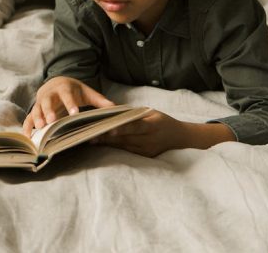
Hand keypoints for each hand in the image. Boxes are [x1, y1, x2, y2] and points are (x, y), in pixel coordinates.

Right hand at [23, 76, 114, 135]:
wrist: (56, 82)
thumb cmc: (74, 90)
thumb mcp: (87, 93)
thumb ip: (100, 101)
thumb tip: (115, 108)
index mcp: (63, 88)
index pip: (66, 95)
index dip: (70, 104)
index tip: (75, 113)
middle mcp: (49, 94)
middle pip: (47, 101)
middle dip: (49, 111)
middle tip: (52, 122)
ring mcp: (40, 102)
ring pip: (36, 109)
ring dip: (37, 119)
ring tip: (40, 129)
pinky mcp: (35, 110)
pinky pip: (28, 119)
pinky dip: (27, 127)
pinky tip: (28, 137)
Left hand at [91, 111, 234, 156]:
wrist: (179, 137)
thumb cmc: (162, 120)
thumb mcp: (151, 112)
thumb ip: (133, 113)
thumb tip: (113, 110)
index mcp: (151, 126)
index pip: (133, 126)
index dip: (119, 128)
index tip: (106, 127)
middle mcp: (148, 140)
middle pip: (124, 138)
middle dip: (105, 135)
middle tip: (87, 132)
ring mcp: (145, 150)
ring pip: (122, 145)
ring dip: (106, 142)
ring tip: (88, 137)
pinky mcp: (143, 156)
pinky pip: (125, 150)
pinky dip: (113, 146)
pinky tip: (100, 143)